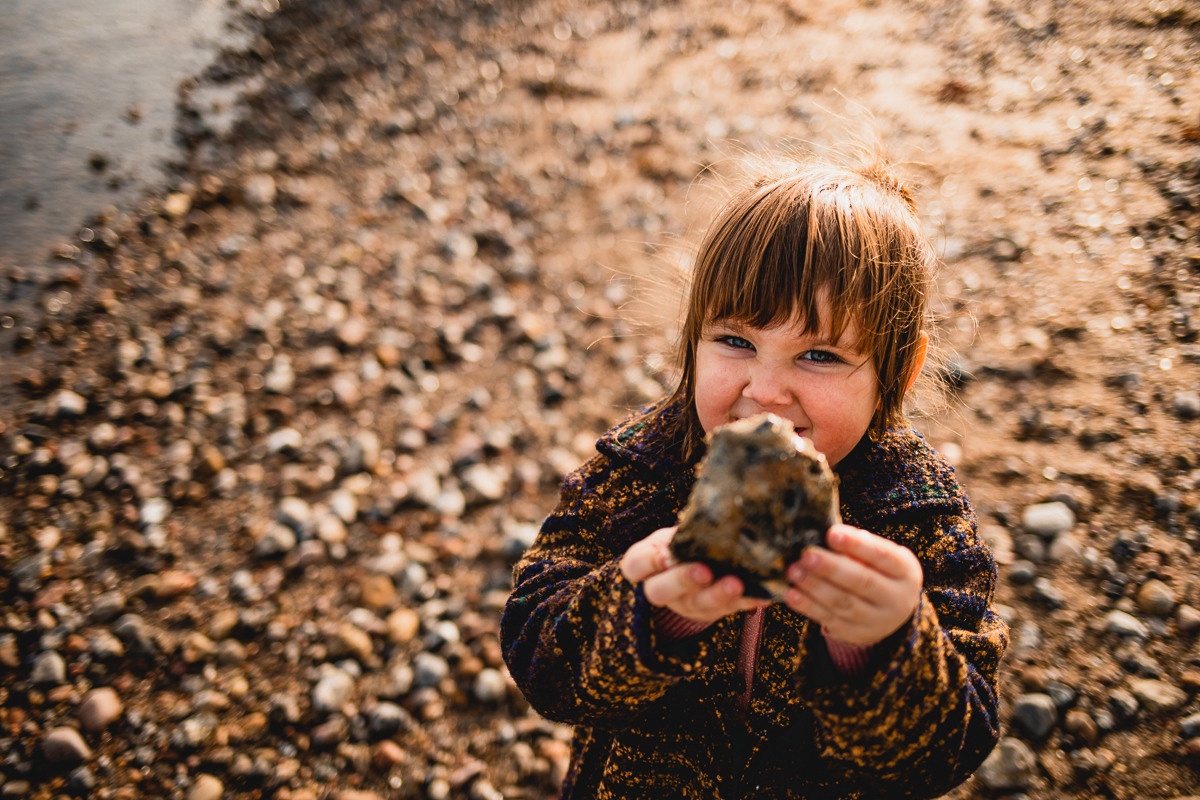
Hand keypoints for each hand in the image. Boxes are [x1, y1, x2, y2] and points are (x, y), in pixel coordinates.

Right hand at [620, 527, 768, 624]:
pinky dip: (746, 600)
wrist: (701, 561)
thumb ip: (683, 530)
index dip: (648, 563)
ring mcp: (687, 604)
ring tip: (736, 584)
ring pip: (697, 605)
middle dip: (684, 581)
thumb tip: (709, 512)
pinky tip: (760, 593)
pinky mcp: (714, 611)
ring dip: (718, 595)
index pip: (635, 567)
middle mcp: (662, 589)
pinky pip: (730, 610)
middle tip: (704, 571)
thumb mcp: (676, 532)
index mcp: (646, 566)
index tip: (666, 554)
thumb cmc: (685, 540)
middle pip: (661, 592)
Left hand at [784, 524, 922, 645]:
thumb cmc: (877, 569)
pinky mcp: (856, 634)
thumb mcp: (878, 555)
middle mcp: (896, 598)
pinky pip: (830, 620)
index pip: (882, 555)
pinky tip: (792, 594)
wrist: (890, 610)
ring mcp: (878, 620)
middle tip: (806, 555)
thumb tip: (828, 533)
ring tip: (794, 571)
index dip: (856, 545)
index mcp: (905, 571)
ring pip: (843, 603)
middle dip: (831, 568)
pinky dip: (809, 607)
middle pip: (862, 582)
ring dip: (815, 587)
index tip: (831, 533)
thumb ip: (858, 545)